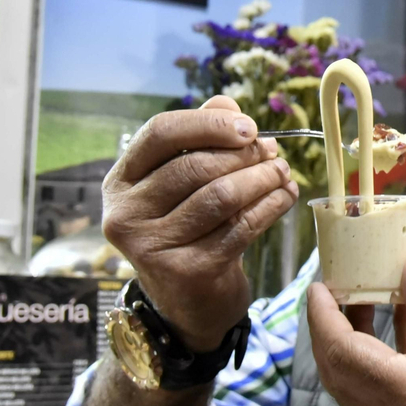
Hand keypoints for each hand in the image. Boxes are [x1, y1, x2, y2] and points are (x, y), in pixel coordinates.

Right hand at [102, 96, 299, 350]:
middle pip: (193, 166)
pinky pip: (239, 228)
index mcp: (120, 182)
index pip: (159, 133)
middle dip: (243, 155)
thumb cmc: (189, 229)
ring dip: (261, 179)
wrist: (189, 302)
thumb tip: (228, 103)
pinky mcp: (185, 272)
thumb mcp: (185, 184)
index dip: (208, 123)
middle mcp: (125, 214)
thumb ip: (201, 139)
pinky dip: (270, 207)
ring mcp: (151, 247)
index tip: (249, 127)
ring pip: (219, 197)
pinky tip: (285, 196)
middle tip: (273, 153)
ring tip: (282, 172)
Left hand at [307, 252, 405, 405]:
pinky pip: (380, 398)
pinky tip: (402, 322)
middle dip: (329, 328)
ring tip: (365, 293)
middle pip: (339, 375)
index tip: (318, 281)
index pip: (344, 355)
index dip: (323, 317)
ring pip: (356, 388)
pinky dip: (379, 360)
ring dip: (353, 342)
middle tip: (334, 284)